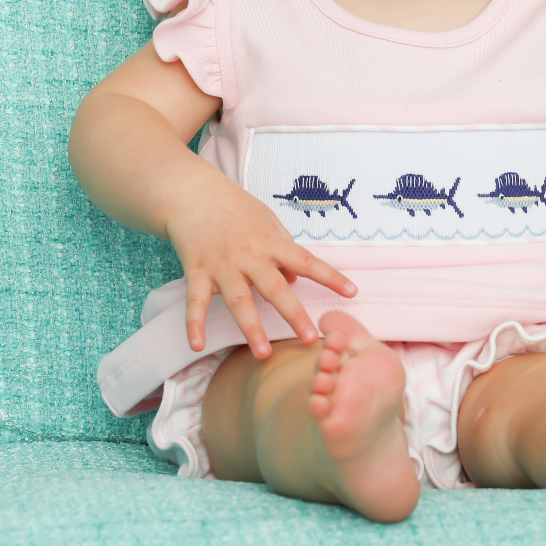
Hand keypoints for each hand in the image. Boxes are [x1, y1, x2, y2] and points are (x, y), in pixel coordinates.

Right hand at [166, 178, 356, 359]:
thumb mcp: (266, 220)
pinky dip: (194, 323)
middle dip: (294, 314)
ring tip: (263, 353)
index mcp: (271, 242)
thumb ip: (283, 247)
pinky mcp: (197, 271)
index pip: (306, 261)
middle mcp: (249, 256)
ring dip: (252, 327)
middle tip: (311, 339)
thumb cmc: (234, 206)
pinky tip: (197, 344)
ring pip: (239, 300)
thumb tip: (295, 279)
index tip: (351, 292)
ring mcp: (222, 265)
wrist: (194, 192)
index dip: (330, 276)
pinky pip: (196, 301)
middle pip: (275, 288)